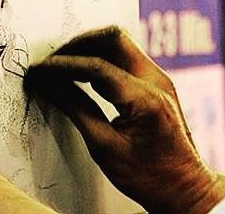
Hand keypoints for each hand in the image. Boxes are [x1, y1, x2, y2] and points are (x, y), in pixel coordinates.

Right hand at [26, 27, 224, 213]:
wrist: (184, 187)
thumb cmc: (149, 176)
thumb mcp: (104, 148)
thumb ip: (75, 109)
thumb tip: (48, 85)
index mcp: (145, 99)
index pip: (96, 67)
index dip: (62, 66)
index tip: (40, 70)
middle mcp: (156, 80)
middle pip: (113, 38)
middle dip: (78, 44)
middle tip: (53, 61)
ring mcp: (159, 78)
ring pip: (120, 42)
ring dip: (90, 47)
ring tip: (64, 66)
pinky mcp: (157, 81)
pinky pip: (127, 55)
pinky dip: (103, 57)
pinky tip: (84, 73)